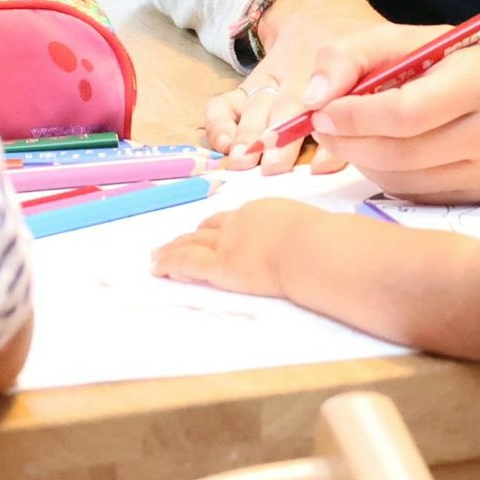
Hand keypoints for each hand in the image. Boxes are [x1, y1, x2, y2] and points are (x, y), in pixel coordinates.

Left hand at [152, 198, 318, 298]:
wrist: (311, 247)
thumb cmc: (321, 240)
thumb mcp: (310, 227)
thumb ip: (302, 234)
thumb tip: (316, 242)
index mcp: (261, 211)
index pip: (232, 219)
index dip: (216, 227)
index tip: (207, 233)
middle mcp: (238, 223)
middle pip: (207, 228)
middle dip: (190, 236)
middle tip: (175, 242)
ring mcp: (227, 243)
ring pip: (191, 243)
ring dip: (172, 249)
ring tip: (158, 257)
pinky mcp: (220, 266)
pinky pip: (186, 263)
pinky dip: (169, 264)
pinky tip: (157, 268)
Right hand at [200, 0, 398, 172]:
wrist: (320, 15)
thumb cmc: (361, 50)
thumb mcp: (383, 54)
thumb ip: (386, 91)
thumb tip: (384, 140)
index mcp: (341, 63)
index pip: (334, 90)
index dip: (331, 128)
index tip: (324, 160)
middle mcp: (301, 74)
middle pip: (290, 104)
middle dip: (282, 135)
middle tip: (275, 165)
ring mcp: (271, 80)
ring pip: (257, 105)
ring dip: (250, 132)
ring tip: (244, 159)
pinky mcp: (249, 86)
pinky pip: (225, 103)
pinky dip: (219, 122)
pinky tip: (223, 143)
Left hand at [307, 29, 479, 203]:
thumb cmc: (440, 60)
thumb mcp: (397, 41)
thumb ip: (348, 57)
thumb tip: (314, 99)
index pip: (404, 113)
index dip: (353, 117)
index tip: (320, 112)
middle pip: (400, 153)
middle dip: (348, 142)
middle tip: (321, 128)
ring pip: (401, 180)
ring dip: (362, 160)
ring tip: (351, 136)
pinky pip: (413, 196)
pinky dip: (383, 176)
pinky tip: (380, 152)